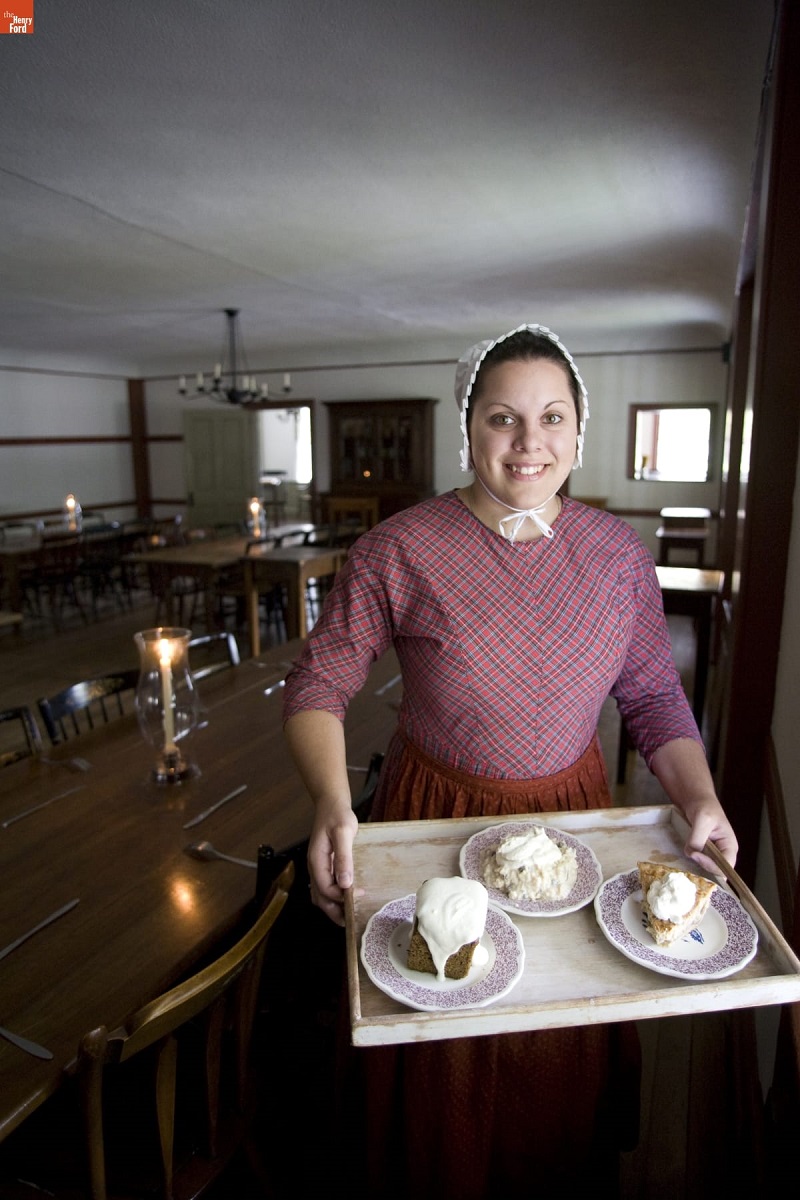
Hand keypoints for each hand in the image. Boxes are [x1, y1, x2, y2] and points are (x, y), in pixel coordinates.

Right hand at [307, 796, 359, 926]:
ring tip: (348, 914)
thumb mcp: (343, 833)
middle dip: (333, 911)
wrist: (331, 804)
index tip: (359, 895)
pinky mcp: (323, 865)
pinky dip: (332, 897)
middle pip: (319, 897)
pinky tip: (344, 898)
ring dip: (332, 906)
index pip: (325, 888)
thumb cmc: (337, 816)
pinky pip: (323, 887)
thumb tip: (345, 883)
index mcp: (316, 860)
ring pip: (320, 894)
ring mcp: (317, 867)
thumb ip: (343, 858)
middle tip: (350, 921)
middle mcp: (314, 867)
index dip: (341, 897)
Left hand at [650, 739, 737, 873]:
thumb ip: (698, 838)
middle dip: (702, 866)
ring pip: (706, 868)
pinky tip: (684, 854)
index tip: (695, 855)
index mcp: (730, 846)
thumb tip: (691, 853)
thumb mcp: (703, 819)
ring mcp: (712, 854)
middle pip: (716, 871)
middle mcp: (723, 853)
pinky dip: (691, 861)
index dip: (711, 866)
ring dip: (696, 865)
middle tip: (689, 854)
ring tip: (687, 855)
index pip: (725, 866)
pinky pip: (698, 862)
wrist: (695, 799)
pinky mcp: (702, 852)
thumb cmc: (705, 806)